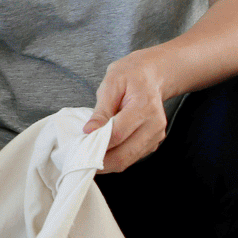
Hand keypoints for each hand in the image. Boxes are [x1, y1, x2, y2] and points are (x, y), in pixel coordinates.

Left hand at [83, 50, 168, 173]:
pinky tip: (104, 150)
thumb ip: (101, 110)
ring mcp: (156, 136)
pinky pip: (132, 157)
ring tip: (90, 154)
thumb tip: (89, 131)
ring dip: (107, 162)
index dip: (97, 143)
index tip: (81, 144)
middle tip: (81, 157)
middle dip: (100, 160)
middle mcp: (154, 125)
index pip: (118, 134)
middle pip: (124, 155)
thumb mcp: (111, 83)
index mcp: (144, 106)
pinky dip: (116, 158)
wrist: (152, 76)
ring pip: (128, 160)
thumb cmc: (130, 76)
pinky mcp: (153, 143)